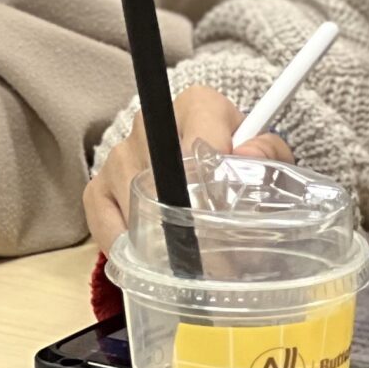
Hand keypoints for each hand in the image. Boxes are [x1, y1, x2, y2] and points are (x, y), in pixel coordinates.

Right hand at [83, 85, 290, 252]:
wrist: (207, 164)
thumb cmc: (238, 163)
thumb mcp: (269, 157)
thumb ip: (269, 153)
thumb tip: (246, 156)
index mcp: (198, 105)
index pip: (199, 141)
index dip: (211, 185)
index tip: (223, 218)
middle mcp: (151, 123)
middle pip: (160, 176)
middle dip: (184, 220)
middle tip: (210, 256)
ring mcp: (120, 154)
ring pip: (132, 201)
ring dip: (156, 237)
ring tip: (185, 262)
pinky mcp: (98, 184)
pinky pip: (102, 218)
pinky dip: (123, 244)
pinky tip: (146, 258)